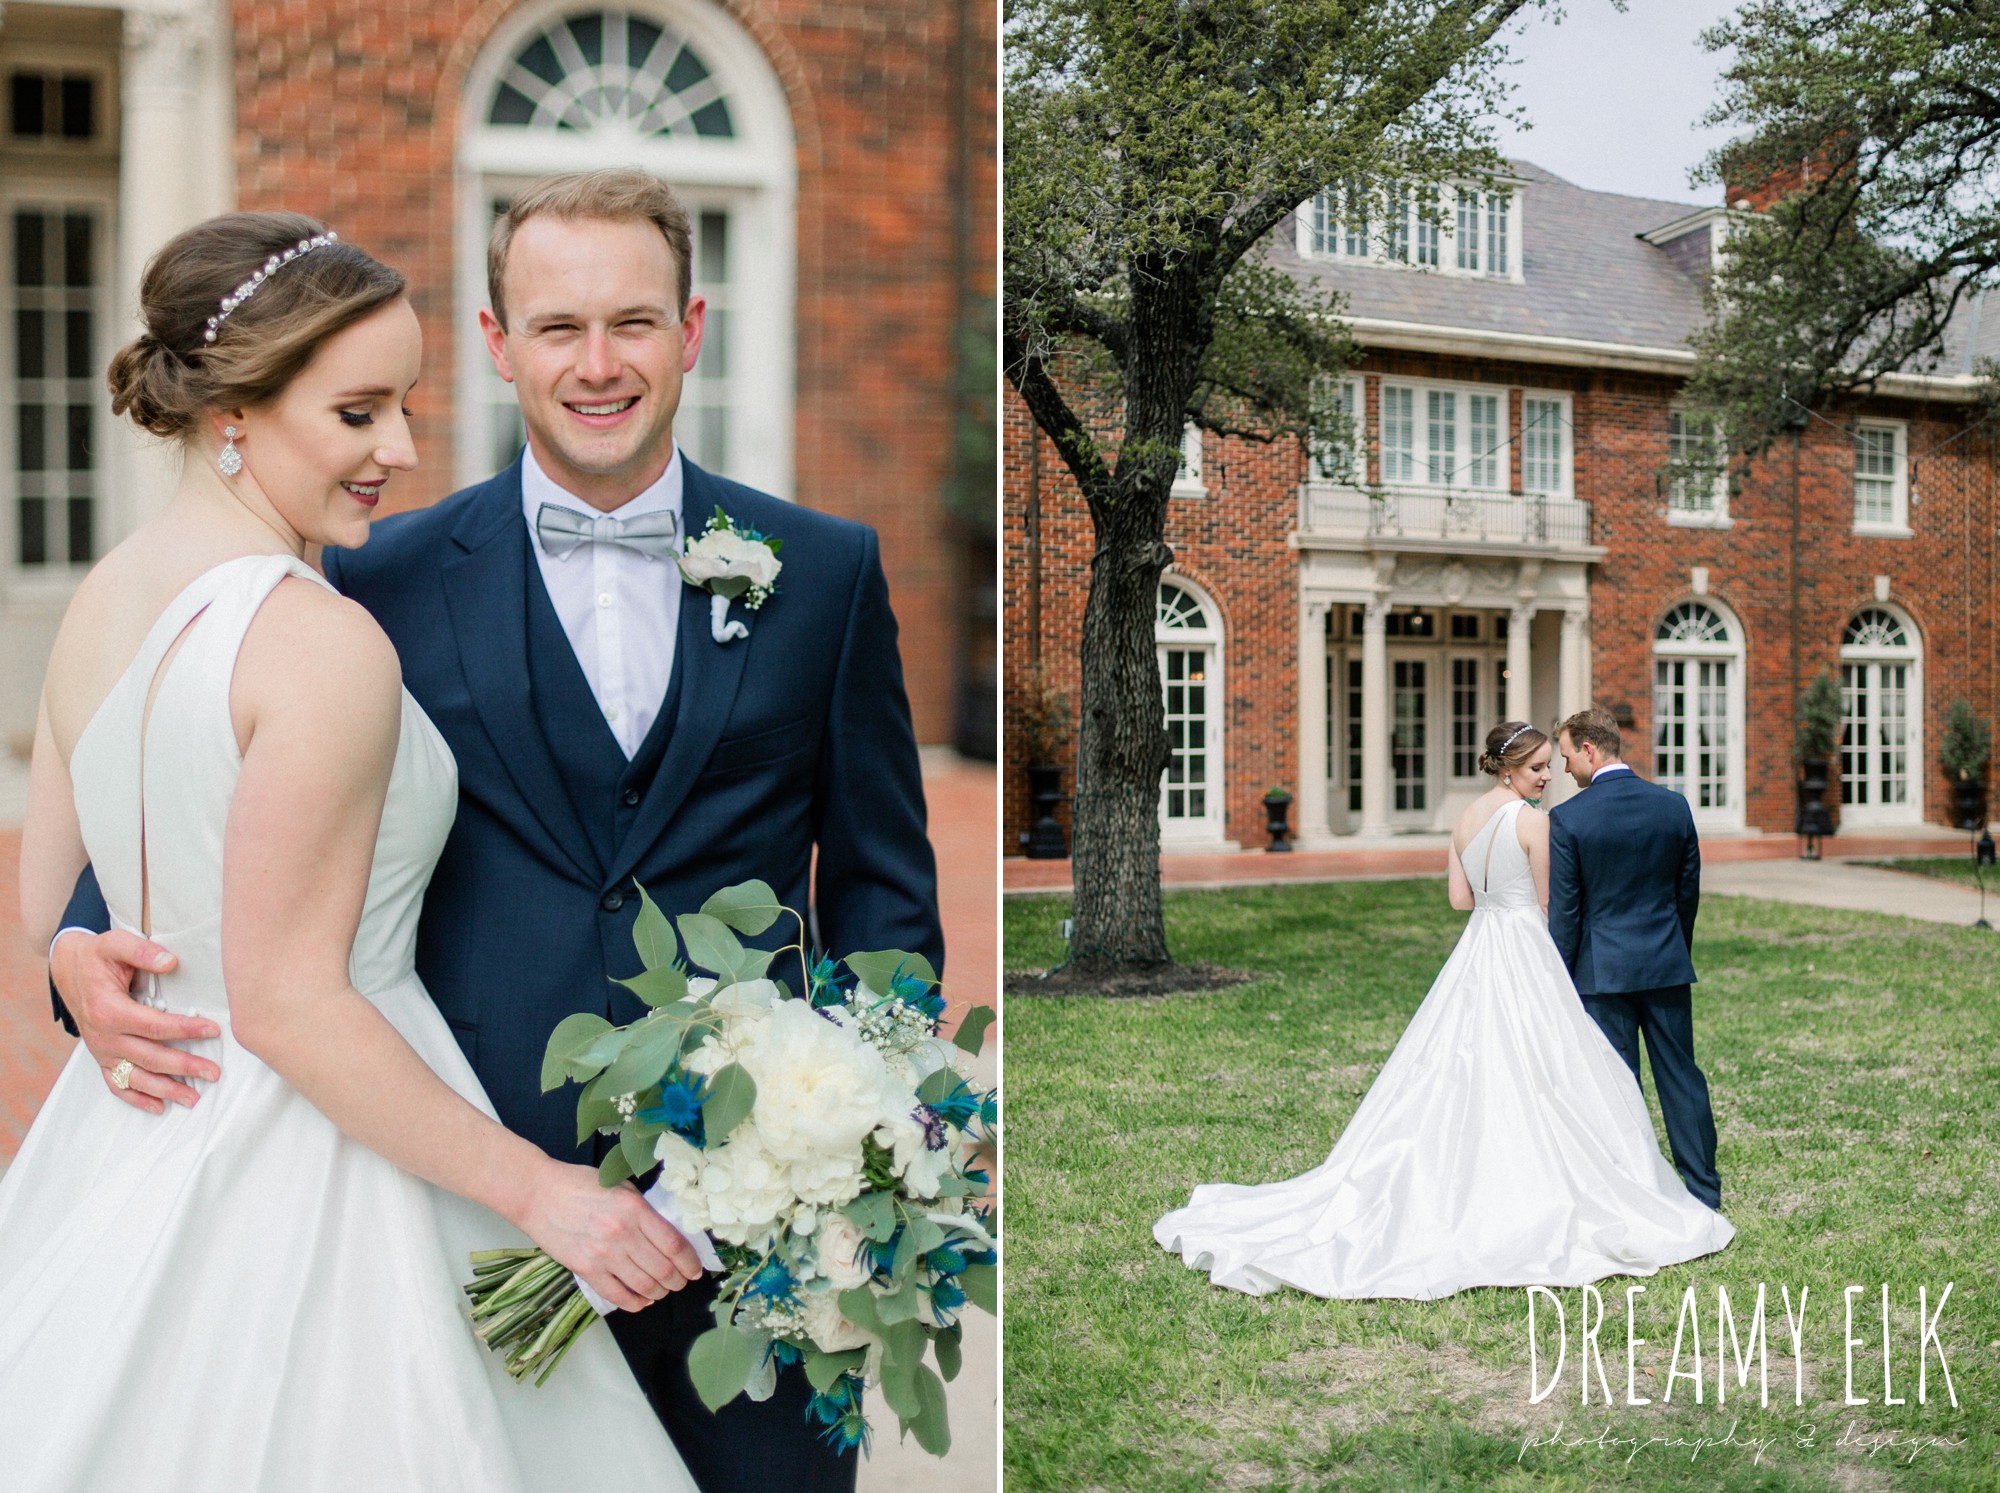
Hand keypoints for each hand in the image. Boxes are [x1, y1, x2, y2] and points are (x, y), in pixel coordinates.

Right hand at [51, 929, 215, 1114]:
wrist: (69, 970)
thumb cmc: (97, 957)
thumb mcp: (115, 943)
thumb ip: (142, 951)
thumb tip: (171, 962)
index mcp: (109, 1010)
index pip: (154, 1026)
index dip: (185, 1029)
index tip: (213, 1030)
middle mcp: (104, 1036)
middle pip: (149, 1057)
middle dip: (183, 1067)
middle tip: (213, 1073)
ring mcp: (102, 1051)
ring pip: (135, 1077)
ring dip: (165, 1090)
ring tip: (194, 1099)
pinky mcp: (101, 1058)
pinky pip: (116, 1084)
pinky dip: (136, 1099)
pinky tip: (158, 1107)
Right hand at [515, 1160, 703, 1311]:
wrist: (538, 1194)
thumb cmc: (580, 1185)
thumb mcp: (621, 1188)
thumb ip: (645, 1210)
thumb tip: (670, 1231)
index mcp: (635, 1210)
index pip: (674, 1244)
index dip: (690, 1261)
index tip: (695, 1268)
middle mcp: (622, 1233)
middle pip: (663, 1269)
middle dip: (678, 1281)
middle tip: (682, 1282)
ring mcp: (602, 1254)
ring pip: (643, 1285)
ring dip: (659, 1293)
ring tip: (663, 1291)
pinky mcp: (584, 1269)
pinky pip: (616, 1295)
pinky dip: (634, 1302)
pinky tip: (642, 1301)